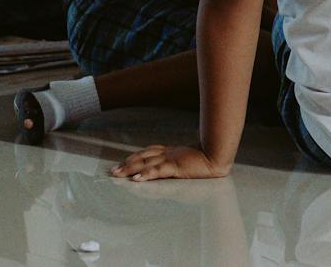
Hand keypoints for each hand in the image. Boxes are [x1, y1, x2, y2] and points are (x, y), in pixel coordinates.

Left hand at [111, 144, 230, 181]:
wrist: (218, 155)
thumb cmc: (206, 158)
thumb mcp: (188, 159)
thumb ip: (178, 161)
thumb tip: (170, 165)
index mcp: (171, 151)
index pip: (148, 152)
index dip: (134, 157)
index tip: (122, 162)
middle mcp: (168, 153)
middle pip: (142, 157)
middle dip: (127, 163)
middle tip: (113, 170)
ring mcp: (171, 159)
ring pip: (146, 163)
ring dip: (130, 168)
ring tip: (118, 174)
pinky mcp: (176, 167)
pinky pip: (158, 171)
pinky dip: (146, 174)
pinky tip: (136, 179)